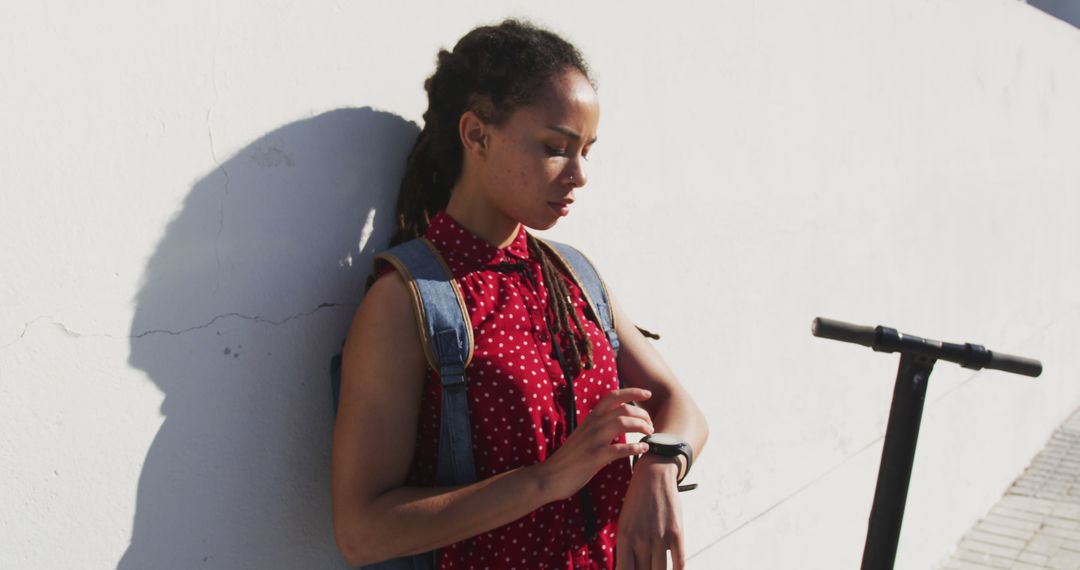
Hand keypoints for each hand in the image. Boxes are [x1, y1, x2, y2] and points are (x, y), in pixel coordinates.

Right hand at [539, 388, 653, 500]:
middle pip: (624, 409)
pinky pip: (620, 449)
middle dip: (642, 414)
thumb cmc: (569, 458)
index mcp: (590, 418)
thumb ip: (598, 427)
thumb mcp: (583, 435)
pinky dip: (635, 448)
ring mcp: (594, 441)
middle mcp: (592, 425)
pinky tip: (644, 449)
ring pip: (623, 423)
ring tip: (650, 434)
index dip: (632, 392)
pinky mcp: (595, 457)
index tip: (648, 393)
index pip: (613, 397)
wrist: (549, 476)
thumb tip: (618, 423)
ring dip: (641, 426)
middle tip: (651, 425)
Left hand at [616, 455, 684, 568]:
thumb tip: (627, 568)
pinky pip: (679, 562)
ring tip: (657, 568)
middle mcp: (641, 540)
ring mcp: (660, 537)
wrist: (654, 476)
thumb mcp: (624, 523)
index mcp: (624, 538)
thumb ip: (626, 547)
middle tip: (646, 569)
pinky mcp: (676, 533)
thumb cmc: (636, 502)